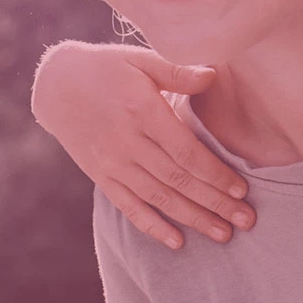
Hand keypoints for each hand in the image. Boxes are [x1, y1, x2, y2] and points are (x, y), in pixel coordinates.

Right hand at [32, 42, 254, 248]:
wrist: (56, 86)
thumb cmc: (108, 68)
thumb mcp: (141, 59)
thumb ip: (177, 72)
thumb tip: (212, 75)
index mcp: (142, 112)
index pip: (186, 152)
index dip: (215, 173)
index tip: (241, 189)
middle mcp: (127, 143)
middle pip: (178, 180)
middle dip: (214, 203)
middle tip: (246, 220)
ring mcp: (112, 164)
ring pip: (158, 198)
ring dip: (193, 219)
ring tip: (223, 235)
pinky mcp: (101, 177)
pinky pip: (129, 207)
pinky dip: (152, 227)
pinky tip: (177, 242)